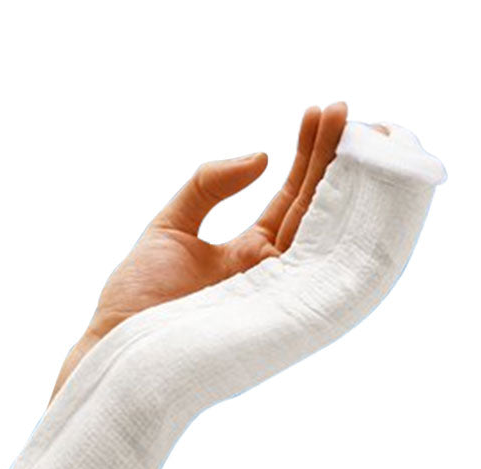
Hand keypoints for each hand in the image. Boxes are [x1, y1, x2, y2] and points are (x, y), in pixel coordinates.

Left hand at [51, 102, 347, 399]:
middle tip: (348, 110)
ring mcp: (282, 287)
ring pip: (323, 229)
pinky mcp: (283, 306)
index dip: (307, 155)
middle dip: (332, 159)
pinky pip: (320, 264)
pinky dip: (341, 227)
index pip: (291, 196)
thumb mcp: (170, 226)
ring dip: (342, 184)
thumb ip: (208, 185)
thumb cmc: (138, 297)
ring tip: (360, 133)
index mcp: (250, 250)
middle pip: (314, 207)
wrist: (120, 347)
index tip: (320, 112)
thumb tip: (261, 155)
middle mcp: (275, 268)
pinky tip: (357, 189)